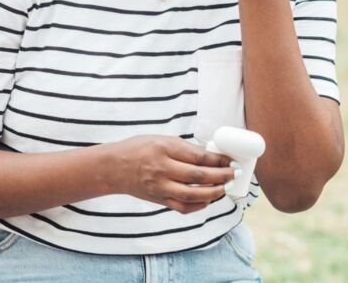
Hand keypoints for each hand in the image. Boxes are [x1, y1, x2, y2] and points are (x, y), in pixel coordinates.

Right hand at [108, 135, 234, 213]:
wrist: (114, 167)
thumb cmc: (138, 149)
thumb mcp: (160, 139)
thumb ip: (183, 148)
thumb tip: (210, 156)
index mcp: (164, 149)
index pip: (198, 156)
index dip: (218, 159)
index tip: (230, 160)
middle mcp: (162, 168)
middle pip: (199, 175)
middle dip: (221, 176)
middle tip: (233, 174)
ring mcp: (160, 187)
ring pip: (193, 194)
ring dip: (213, 192)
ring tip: (224, 188)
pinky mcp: (159, 200)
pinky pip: (182, 207)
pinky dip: (198, 205)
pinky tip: (207, 200)